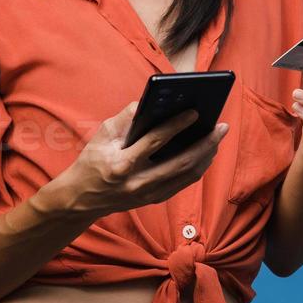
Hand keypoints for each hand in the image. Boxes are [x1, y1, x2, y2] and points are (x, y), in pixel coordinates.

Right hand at [38, 100, 228, 218]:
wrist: (80, 199)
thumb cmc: (92, 161)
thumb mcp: (101, 135)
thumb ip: (126, 118)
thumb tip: (152, 102)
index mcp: (122, 164)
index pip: (155, 142)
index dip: (177, 125)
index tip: (195, 112)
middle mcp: (138, 182)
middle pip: (180, 163)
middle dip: (205, 144)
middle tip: (222, 126)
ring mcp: (148, 195)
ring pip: (186, 176)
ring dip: (206, 155)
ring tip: (218, 137)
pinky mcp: (154, 200)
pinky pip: (183, 183)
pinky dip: (198, 167)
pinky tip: (206, 152)